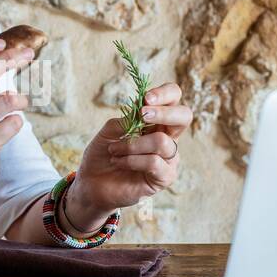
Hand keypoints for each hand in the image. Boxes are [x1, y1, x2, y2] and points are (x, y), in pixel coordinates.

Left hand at [64, 82, 190, 228]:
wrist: (92, 183)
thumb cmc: (103, 154)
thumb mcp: (109, 131)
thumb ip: (127, 120)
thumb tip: (141, 113)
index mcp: (156, 122)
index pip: (173, 99)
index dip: (165, 94)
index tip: (146, 98)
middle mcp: (167, 137)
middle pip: (184, 116)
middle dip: (164, 112)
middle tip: (142, 114)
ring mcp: (168, 158)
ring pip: (162, 142)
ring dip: (132, 144)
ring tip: (114, 150)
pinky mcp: (164, 177)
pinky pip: (154, 162)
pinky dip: (132, 160)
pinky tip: (118, 162)